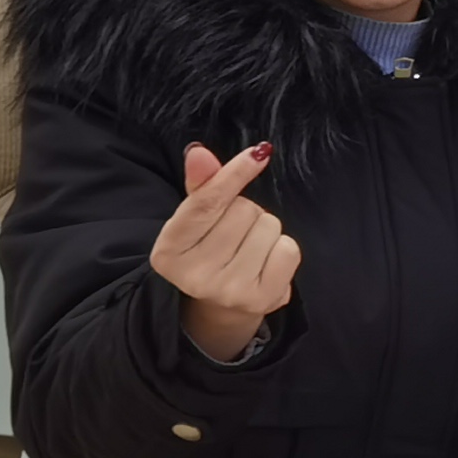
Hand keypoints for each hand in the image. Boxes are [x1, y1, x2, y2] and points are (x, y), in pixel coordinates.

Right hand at [151, 143, 295, 364]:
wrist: (222, 305)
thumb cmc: (210, 249)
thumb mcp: (196, 220)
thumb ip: (201, 185)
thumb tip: (199, 152)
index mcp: (168, 253)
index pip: (206, 203)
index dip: (234, 174)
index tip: (258, 153)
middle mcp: (194, 277)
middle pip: (243, 210)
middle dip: (245, 213)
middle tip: (233, 234)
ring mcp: (228, 291)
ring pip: (268, 226)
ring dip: (265, 230)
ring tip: (248, 250)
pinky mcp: (261, 300)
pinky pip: (288, 249)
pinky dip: (282, 250)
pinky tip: (265, 264)